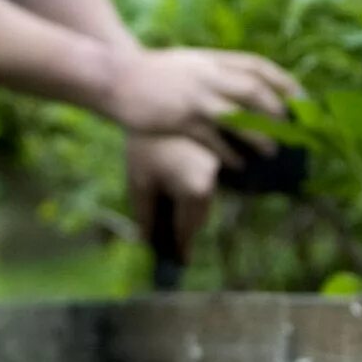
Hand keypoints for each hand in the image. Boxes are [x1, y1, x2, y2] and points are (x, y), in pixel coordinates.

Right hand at [101, 46, 301, 150]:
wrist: (115, 76)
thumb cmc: (149, 72)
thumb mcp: (185, 62)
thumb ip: (210, 71)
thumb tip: (235, 84)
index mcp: (209, 59)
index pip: (256, 65)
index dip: (282, 80)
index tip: (300, 95)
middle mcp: (206, 75)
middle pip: (254, 89)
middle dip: (277, 110)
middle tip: (291, 129)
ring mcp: (194, 97)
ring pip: (238, 116)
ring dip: (259, 135)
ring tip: (272, 152)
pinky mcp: (181, 119)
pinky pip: (214, 139)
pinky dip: (229, 153)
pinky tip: (238, 165)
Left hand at [128, 132, 220, 261]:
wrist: (151, 98)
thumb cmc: (144, 145)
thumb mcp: (140, 183)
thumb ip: (146, 216)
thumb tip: (149, 242)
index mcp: (197, 189)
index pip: (188, 229)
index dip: (181, 248)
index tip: (178, 263)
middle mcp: (215, 179)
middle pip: (200, 215)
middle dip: (184, 229)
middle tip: (169, 242)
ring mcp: (221, 164)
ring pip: (206, 198)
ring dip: (191, 209)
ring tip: (169, 214)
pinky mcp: (219, 152)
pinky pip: (209, 180)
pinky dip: (196, 190)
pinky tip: (177, 188)